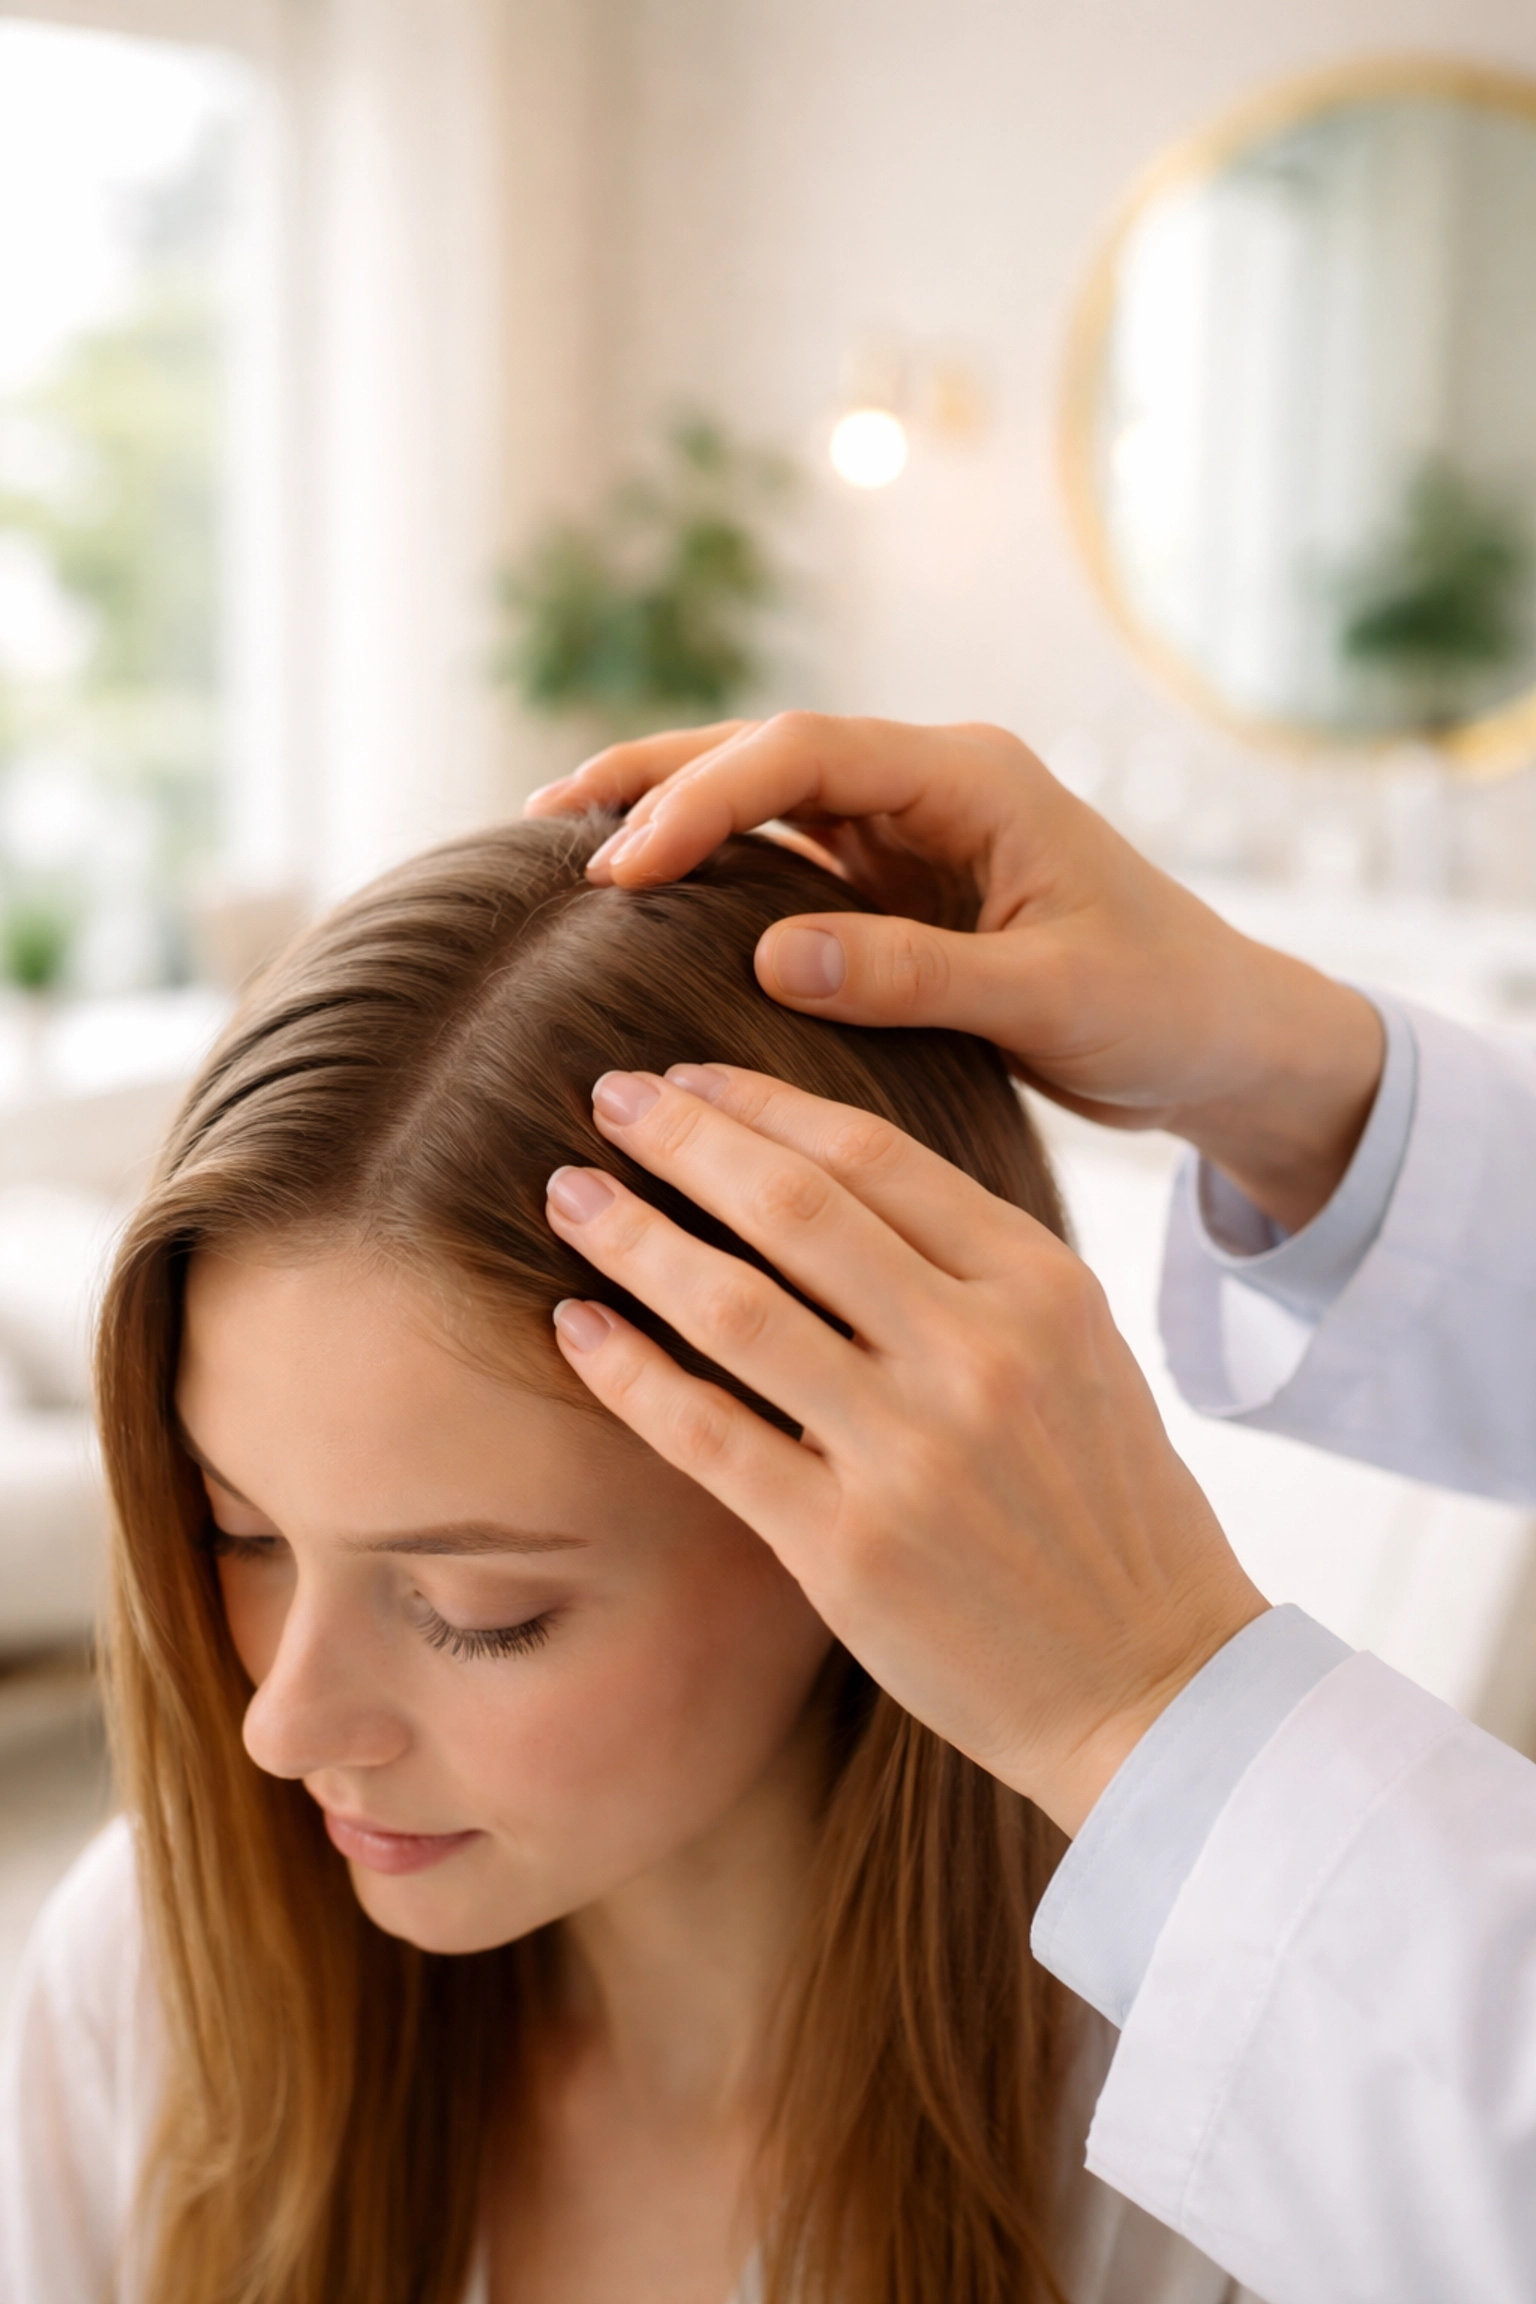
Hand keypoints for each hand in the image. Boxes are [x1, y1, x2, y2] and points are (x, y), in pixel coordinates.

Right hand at [526, 715, 1382, 1231]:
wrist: (1221, 1037)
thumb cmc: (1159, 1005)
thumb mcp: (1048, 996)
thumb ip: (915, 974)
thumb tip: (772, 953)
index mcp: (971, 778)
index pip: (802, 755)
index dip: (701, 799)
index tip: (619, 869)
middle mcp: (930, 785)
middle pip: (763, 752)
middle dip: (653, 780)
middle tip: (540, 830)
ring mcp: (910, 832)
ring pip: (764, 800)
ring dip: (670, 817)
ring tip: (560, 852)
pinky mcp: (898, 886)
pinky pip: (785, 862)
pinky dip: (712, 872)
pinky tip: (645, 903)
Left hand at [543, 1063, 1265, 1836]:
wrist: (1152, 1685)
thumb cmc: (1106, 1513)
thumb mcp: (1079, 1355)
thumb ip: (975, 1269)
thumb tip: (833, 1183)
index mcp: (1040, 1286)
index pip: (873, 1155)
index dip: (763, 1102)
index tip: (687, 1077)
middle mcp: (977, 1351)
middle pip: (794, 1204)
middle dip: (683, 1137)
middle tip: (604, 1097)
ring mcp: (911, 1451)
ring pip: (736, 1306)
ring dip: (633, 1236)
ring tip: (568, 1194)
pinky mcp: (848, 1549)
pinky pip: (709, 1435)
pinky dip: (630, 1372)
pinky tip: (577, 1327)